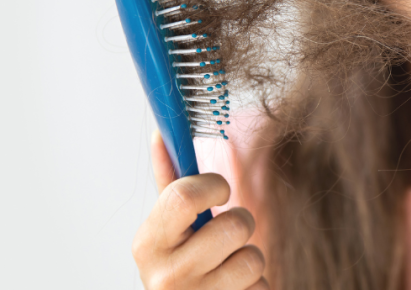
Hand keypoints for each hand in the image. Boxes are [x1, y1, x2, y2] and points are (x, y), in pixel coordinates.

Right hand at [132, 129, 269, 289]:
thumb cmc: (180, 265)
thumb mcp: (167, 229)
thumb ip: (170, 183)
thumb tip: (161, 134)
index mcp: (147, 244)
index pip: (184, 196)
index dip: (213, 185)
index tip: (219, 192)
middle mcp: (166, 276)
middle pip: (234, 225)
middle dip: (241, 222)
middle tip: (226, 235)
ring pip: (254, 258)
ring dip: (249, 258)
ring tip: (229, 266)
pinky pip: (262, 286)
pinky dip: (255, 286)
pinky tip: (234, 289)